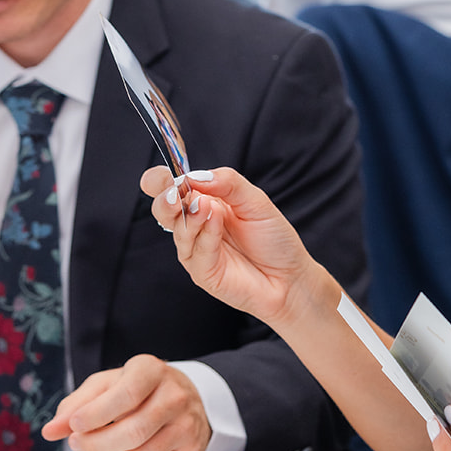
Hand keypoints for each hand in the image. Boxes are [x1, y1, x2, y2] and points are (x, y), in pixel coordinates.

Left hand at [42, 355, 211, 450]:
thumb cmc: (138, 390)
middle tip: (78, 444)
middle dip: (96, 445)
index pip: (126, 395)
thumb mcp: (106, 385)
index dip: (95, 415)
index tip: (74, 426)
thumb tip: (50, 430)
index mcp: (152, 371)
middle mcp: (175, 397)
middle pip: (133, 432)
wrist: (184, 398)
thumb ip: (76, 405)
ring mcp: (187, 426)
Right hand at [142, 166, 328, 329]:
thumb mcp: (255, 201)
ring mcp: (196, 250)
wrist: (290, 276)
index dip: (160, 180)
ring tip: (205, 205)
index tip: (163, 174)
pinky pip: (197, 251)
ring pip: (178, 230)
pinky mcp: (202, 272)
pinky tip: (216, 221)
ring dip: (190, 215)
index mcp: (204, 202)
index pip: (171, 187)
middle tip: (174, 190)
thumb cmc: (273, 238)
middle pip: (164, 209)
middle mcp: (195, 225)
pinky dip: (206, 234)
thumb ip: (228, 183)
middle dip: (164, 198)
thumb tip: (195, 175)